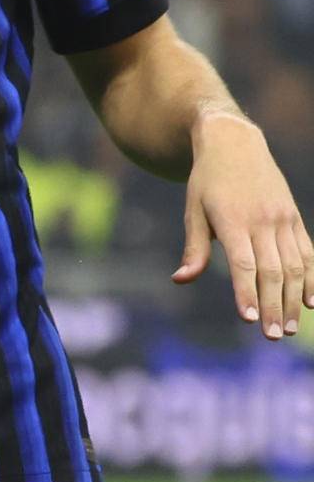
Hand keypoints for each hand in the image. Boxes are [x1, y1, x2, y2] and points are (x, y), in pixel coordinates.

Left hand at [177, 112, 309, 337]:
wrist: (235, 144)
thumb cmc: (207, 183)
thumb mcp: (193, 211)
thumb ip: (193, 248)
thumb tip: (180, 279)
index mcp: (233, 221)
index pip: (244, 264)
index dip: (247, 293)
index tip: (250, 319)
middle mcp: (263, 221)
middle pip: (273, 271)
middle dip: (274, 305)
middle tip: (274, 336)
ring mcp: (283, 219)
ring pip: (295, 265)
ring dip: (295, 299)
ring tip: (291, 328)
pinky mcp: (295, 218)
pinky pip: (308, 252)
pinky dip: (313, 277)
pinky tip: (313, 302)